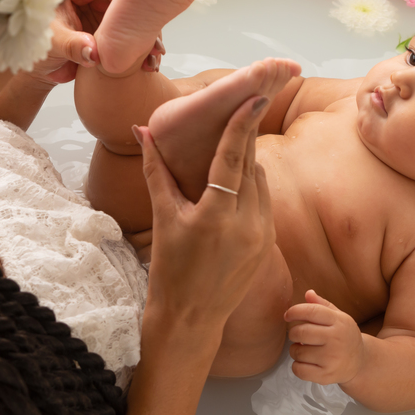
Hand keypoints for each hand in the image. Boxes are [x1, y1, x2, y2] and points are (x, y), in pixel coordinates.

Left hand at [30, 0, 164, 83]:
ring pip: (132, 13)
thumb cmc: (34, 44)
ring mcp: (102, 9)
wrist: (38, 70)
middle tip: (161, 20)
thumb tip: (93, 52)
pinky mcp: (110, 27)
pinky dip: (141, 46)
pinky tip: (150, 60)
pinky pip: (130, 32)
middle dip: (144, 9)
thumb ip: (72, 45)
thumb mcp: (51, 43)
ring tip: (156, 51)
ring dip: (146, 31)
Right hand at [137, 96, 273, 327]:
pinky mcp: (269, 245)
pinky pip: (265, 203)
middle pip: (251, 165)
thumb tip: (145, 131)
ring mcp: (262, 236)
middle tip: (247, 104)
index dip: (242, 124)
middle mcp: (247, 224)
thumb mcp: (163, 218)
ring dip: (248, 162)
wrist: (191, 317)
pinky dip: (253, 187)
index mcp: (217, 216)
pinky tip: (238, 180)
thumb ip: (156, 171)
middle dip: (247, 135)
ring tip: (235, 142)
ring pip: (261, 183)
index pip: (233, 158)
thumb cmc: (169, 268)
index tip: (254, 97)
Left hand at [285, 290, 365, 385]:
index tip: (288, 316)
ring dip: (295, 350)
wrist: (360, 362)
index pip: (310, 311)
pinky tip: (304, 362)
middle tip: (297, 335)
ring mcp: (332, 359)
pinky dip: (296, 366)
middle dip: (293, 333)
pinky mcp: (327, 376)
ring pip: (298, 352)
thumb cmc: (344, 336)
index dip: (294, 311)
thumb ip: (322, 304)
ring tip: (303, 349)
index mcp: (339, 321)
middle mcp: (336, 339)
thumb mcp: (338, 317)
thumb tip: (308, 293)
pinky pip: (299, 370)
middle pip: (301, 332)